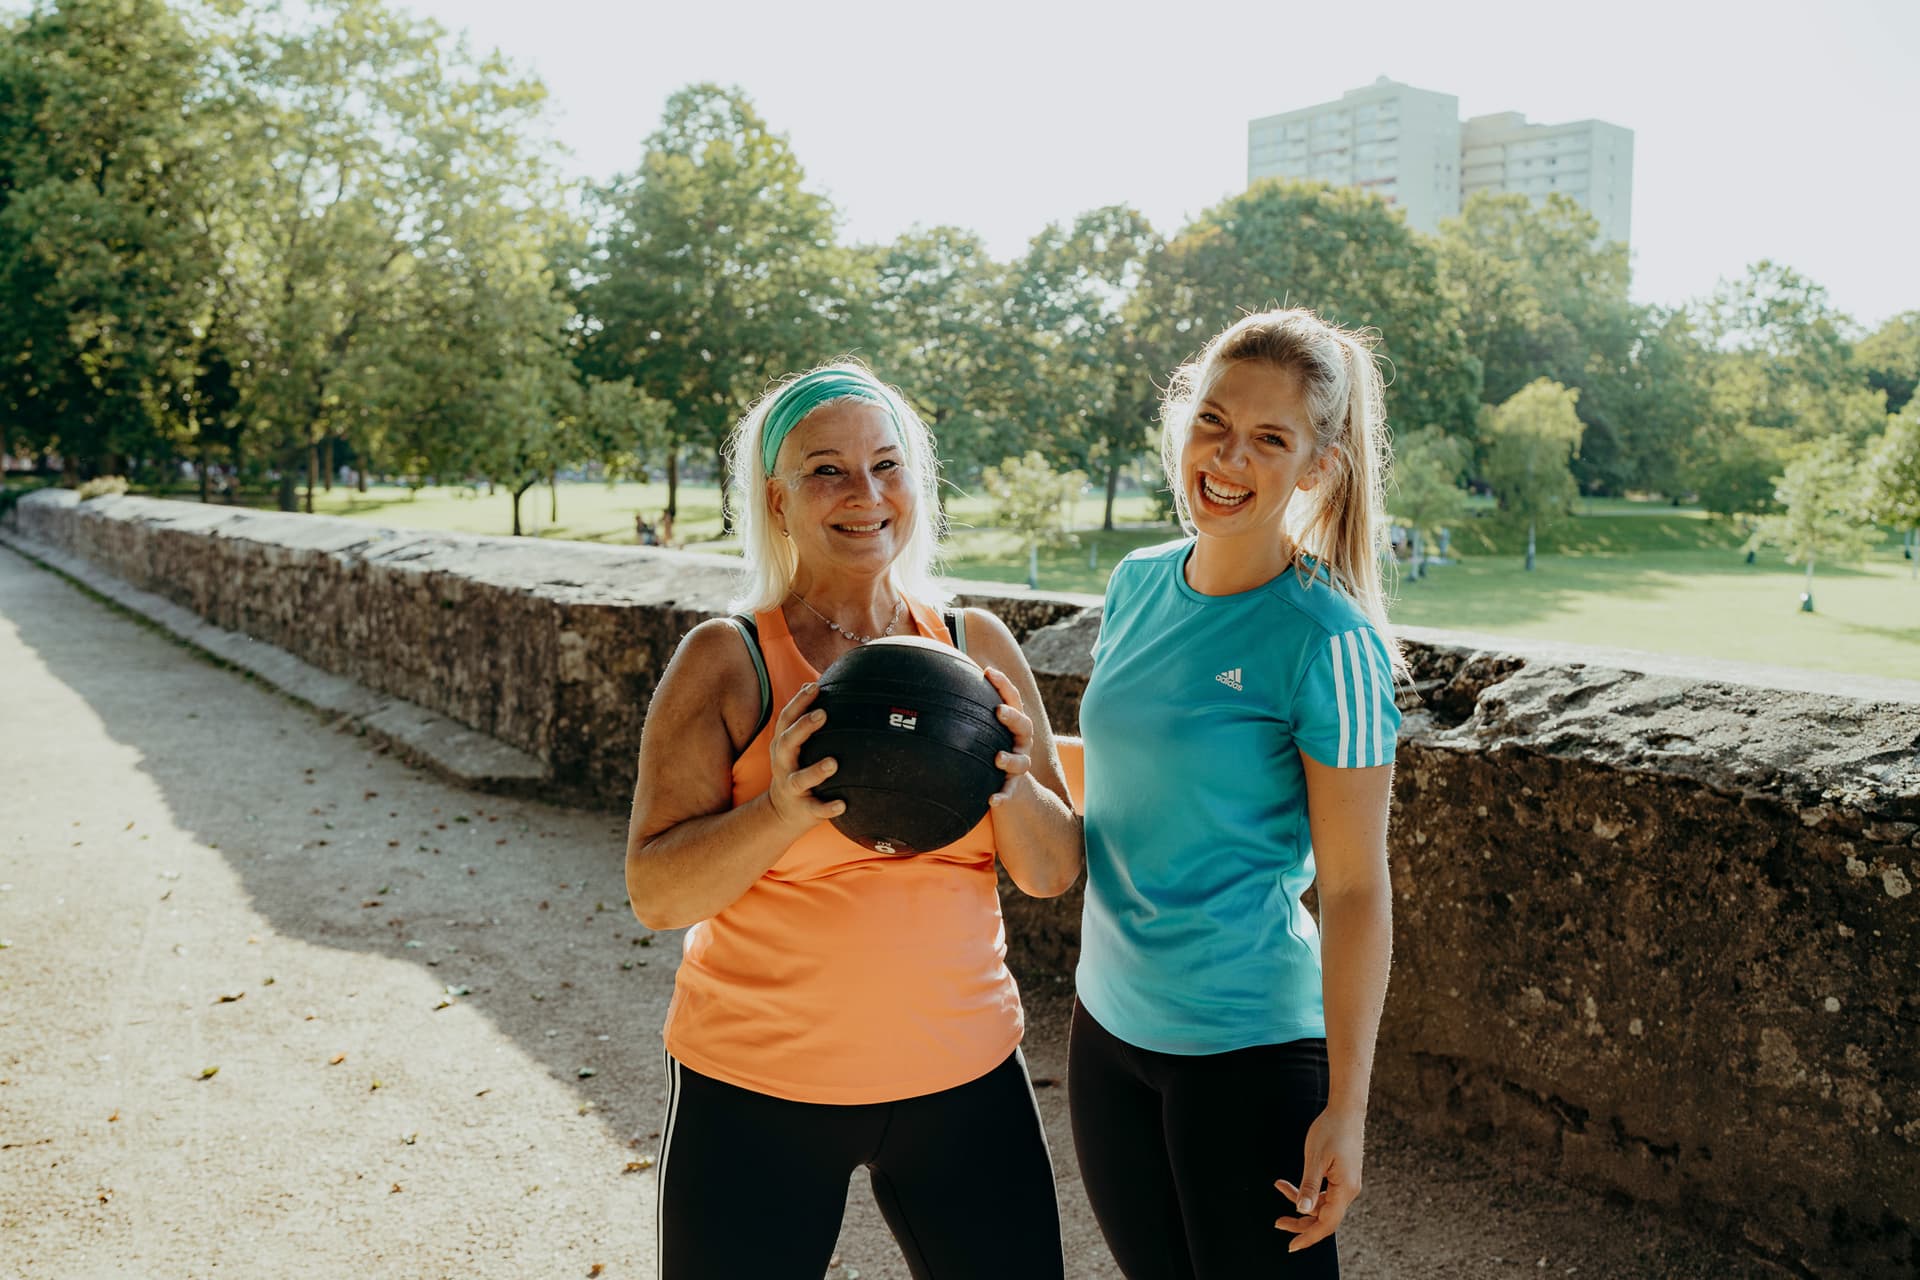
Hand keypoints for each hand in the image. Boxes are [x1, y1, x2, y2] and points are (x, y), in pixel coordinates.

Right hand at [766, 681, 842, 830]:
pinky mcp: (802, 809)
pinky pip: (814, 809)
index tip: (815, 686)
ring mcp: (792, 787)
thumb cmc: (796, 769)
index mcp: (783, 745)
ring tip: (833, 763)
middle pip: (787, 742)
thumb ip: (804, 721)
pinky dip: (827, 808)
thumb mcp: (794, 745)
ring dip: (815, 771)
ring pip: (800, 779)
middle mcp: (783, 764)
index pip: (786, 719)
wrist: (780, 814)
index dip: (799, 702)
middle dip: (803, 728)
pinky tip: (842, 804)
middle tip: (823, 714)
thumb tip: (818, 683)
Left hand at [982, 667, 1032, 806]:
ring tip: (998, 758)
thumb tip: (945, 675)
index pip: (1013, 700)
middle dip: (1013, 717)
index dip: (1004, 685)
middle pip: (1024, 726)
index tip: (988, 672)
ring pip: (1022, 761)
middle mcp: (1021, 742)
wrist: (1010, 785)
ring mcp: (1019, 765)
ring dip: (1011, 759)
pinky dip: (1003, 796)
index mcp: (1014, 724)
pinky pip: (1010, 792)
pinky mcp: (1013, 787)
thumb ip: (972, 706)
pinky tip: (992, 800)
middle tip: (999, 711)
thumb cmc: (991, 745)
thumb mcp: (986, 726)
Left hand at [1273, 1106, 1364, 1252]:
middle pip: (1324, 1218)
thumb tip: (1302, 1210)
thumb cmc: (1331, 1130)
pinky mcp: (1342, 1177)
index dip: (1308, 1237)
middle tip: (1277, 1222)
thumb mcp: (1315, 1158)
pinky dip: (1307, 1191)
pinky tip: (1289, 1183)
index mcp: (1345, 1190)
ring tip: (1279, 1187)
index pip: (1327, 1224)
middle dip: (1300, 1221)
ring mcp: (1346, 1184)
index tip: (1291, 1246)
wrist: (1346, 1110)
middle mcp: (1349, 1191)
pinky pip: (1324, 1193)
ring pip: (1322, 1205)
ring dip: (1300, 1202)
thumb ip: (1309, 1186)